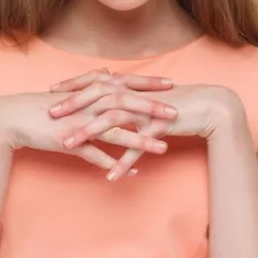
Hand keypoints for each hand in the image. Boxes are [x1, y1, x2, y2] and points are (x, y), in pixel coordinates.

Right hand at [0, 75, 176, 175]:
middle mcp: (88, 104)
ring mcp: (81, 123)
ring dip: (142, 140)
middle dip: (153, 108)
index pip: (125, 83)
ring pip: (117, 131)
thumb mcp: (71, 92)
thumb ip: (93, 85)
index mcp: (89, 90)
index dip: (148, 84)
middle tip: (176, 113)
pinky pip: (98, 156)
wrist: (14, 118)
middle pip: (126, 104)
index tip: (171, 84)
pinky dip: (116, 165)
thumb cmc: (43, 106)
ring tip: (165, 147)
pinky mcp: (71, 142)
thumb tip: (108, 75)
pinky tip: (134, 173)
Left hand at [48, 76, 243, 179]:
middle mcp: (135, 94)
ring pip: (112, 120)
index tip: (52, 91)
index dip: (73, 85)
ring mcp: (146, 110)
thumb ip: (127, 95)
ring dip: (89, 132)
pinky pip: (137, 146)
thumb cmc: (175, 102)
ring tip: (68, 145)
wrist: (208, 106)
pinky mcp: (159, 126)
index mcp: (130, 85)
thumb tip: (109, 93)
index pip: (96, 81)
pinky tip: (111, 176)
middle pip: (98, 96)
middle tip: (50, 114)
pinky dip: (123, 161)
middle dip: (72, 105)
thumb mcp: (146, 97)